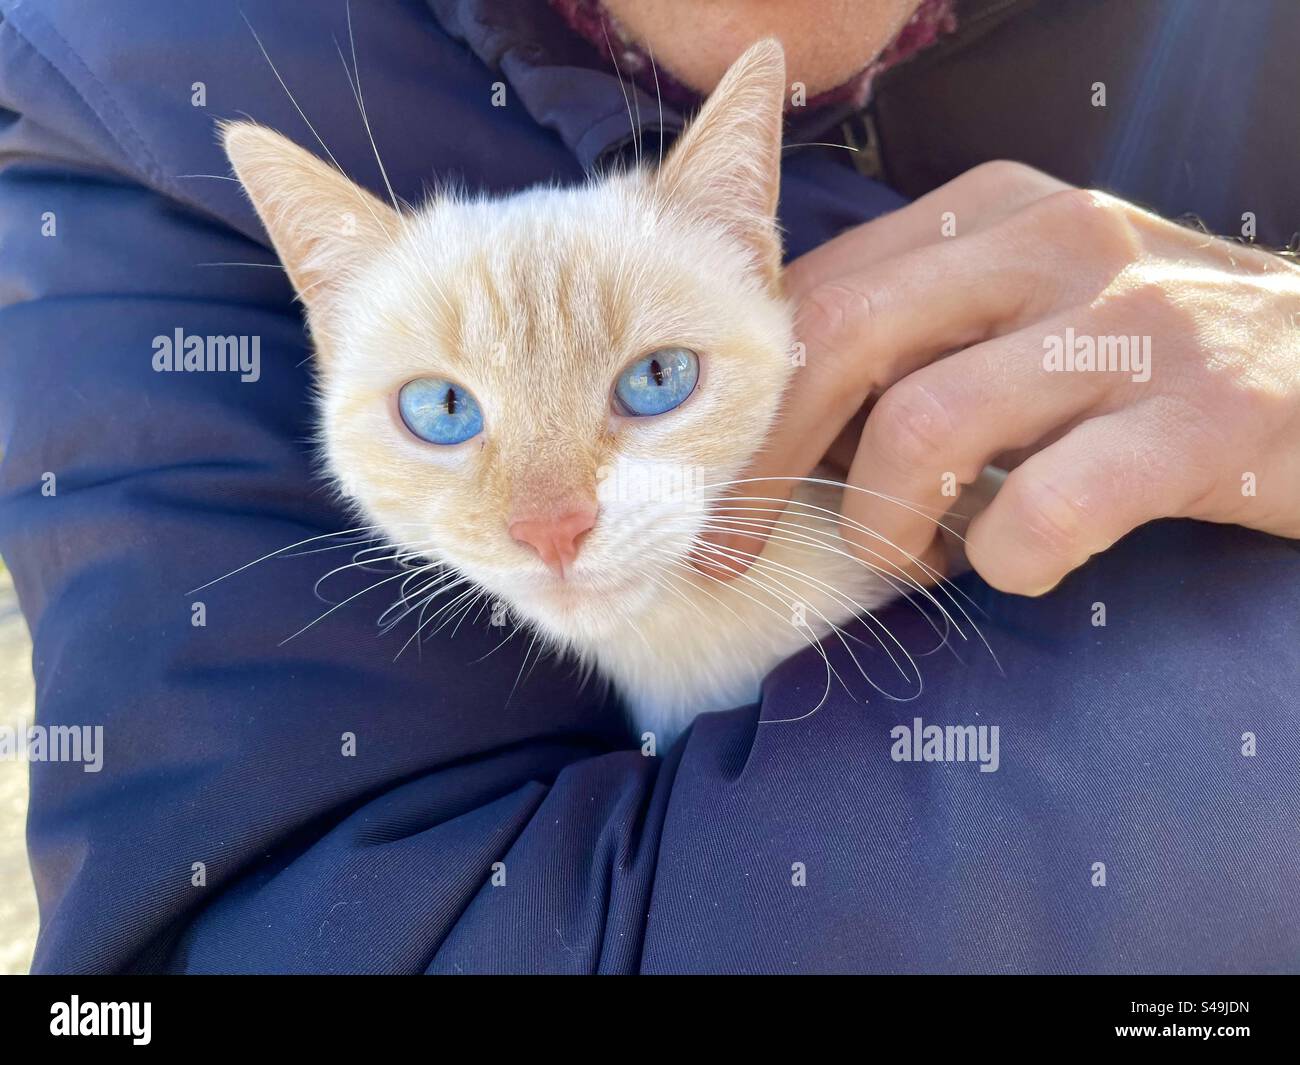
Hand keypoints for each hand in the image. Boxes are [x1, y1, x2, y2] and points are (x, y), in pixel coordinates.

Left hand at [698, 161, 1299, 594]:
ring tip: (916, 557)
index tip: (712, 489)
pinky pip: (1047, 506)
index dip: (744, 404)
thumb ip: (915, 338)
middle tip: (736, 551)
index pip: (818, 295)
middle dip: (767, 464)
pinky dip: (1007, 561)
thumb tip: (776, 427)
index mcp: (992, 210)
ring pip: (923, 426)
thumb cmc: (1144, 357)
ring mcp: (1131, 325)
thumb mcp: (1024, 309)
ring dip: (886, 523)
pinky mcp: (1204, 418)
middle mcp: (1053, 244)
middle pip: (841, 343)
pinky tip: (1023, 567)